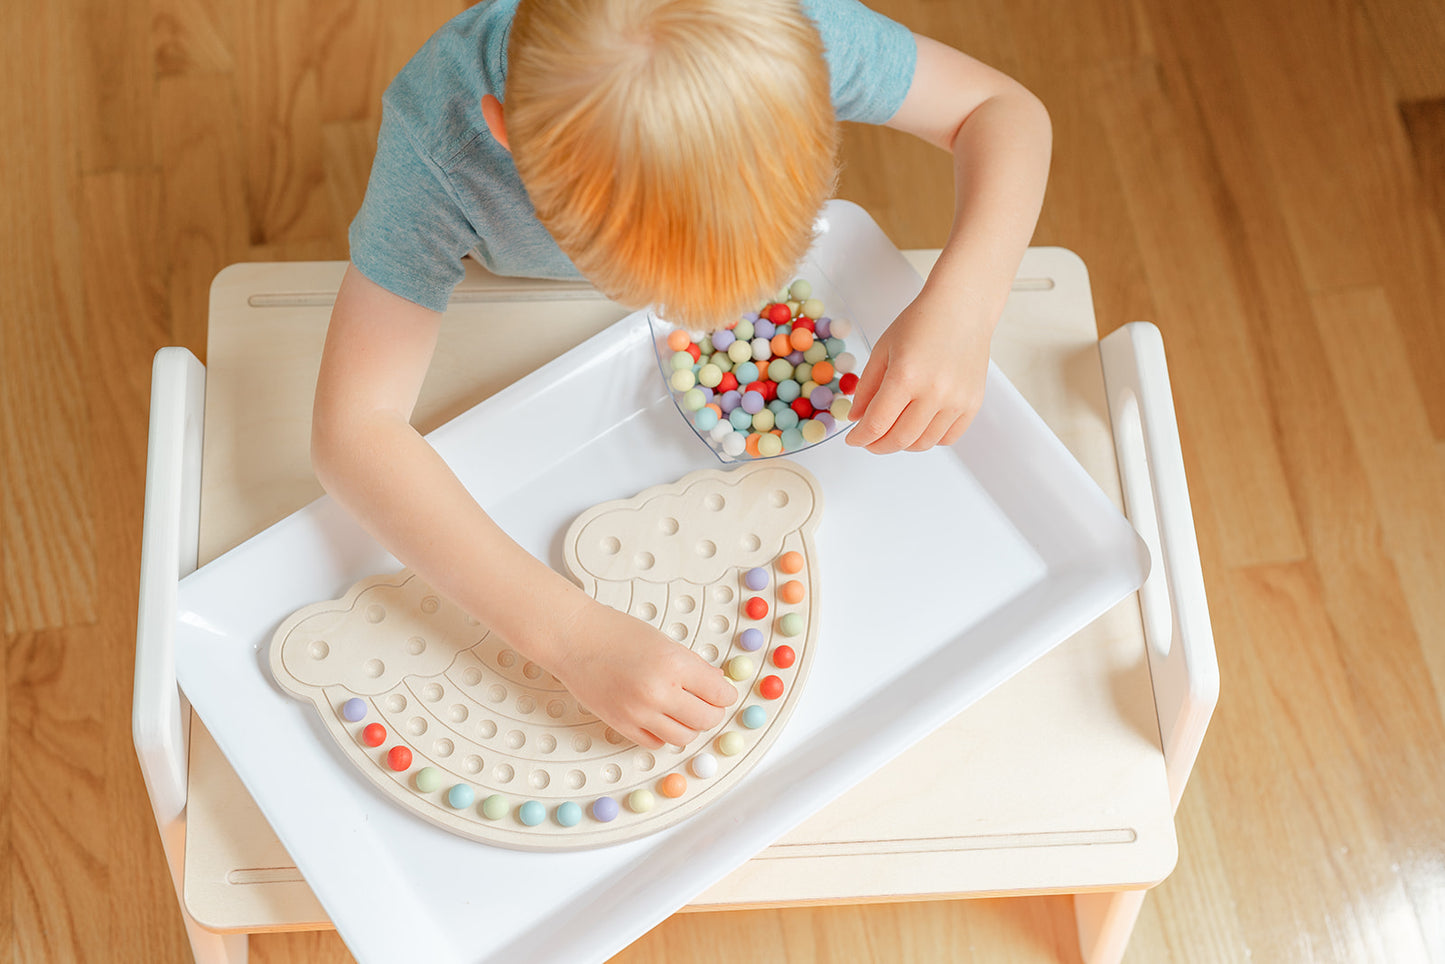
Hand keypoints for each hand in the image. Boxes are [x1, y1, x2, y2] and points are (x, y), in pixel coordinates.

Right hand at [549, 601, 738, 748]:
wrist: (574, 639)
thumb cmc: (614, 633)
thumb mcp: (664, 641)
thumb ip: (692, 665)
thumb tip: (716, 683)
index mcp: (674, 664)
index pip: (719, 693)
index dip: (725, 694)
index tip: (723, 693)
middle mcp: (658, 692)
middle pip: (706, 720)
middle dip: (712, 712)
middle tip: (708, 703)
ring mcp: (639, 712)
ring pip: (684, 737)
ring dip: (690, 726)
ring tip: (683, 711)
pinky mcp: (622, 725)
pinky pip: (656, 743)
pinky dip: (664, 734)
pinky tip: (661, 718)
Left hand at [845, 287, 991, 453]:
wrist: (961, 309)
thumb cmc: (922, 323)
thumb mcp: (882, 350)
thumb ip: (867, 388)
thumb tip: (857, 418)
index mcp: (906, 376)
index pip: (877, 424)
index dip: (860, 438)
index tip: (854, 439)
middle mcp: (934, 392)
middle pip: (899, 440)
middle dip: (878, 446)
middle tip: (869, 441)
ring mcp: (957, 401)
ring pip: (923, 444)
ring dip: (902, 444)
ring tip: (893, 431)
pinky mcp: (973, 404)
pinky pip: (947, 438)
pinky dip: (928, 439)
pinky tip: (918, 426)